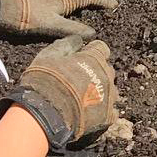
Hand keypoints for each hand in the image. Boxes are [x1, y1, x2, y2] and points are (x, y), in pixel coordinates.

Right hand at [7, 35, 120, 153]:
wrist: (46, 114)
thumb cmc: (44, 82)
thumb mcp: (48, 56)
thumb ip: (66, 45)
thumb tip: (77, 40)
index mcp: (94, 58)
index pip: (101, 48)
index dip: (90, 52)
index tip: (80, 58)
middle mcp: (106, 75)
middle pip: (106, 69)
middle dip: (96, 71)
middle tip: (77, 80)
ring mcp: (109, 96)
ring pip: (110, 90)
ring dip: (100, 91)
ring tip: (81, 99)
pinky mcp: (108, 116)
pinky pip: (111, 111)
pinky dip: (102, 110)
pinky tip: (88, 113)